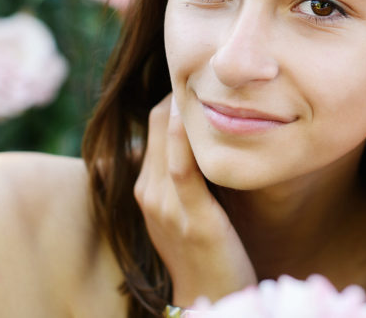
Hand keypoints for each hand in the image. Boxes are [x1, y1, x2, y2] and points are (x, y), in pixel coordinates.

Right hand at [133, 95, 256, 306]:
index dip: (178, 94)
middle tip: (218, 71)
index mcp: (146, 184)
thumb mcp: (187, 204)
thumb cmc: (207, 246)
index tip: (210, 78)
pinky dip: (182, 140)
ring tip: (214, 79)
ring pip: (167, 137)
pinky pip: (182, 172)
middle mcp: (148, 191)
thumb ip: (187, 172)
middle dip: (184, 91)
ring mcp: (166, 206)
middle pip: (158, 121)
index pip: (156, 120)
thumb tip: (203, 133)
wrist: (210, 297)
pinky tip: (191, 114)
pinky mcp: (192, 219)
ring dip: (187, 106)